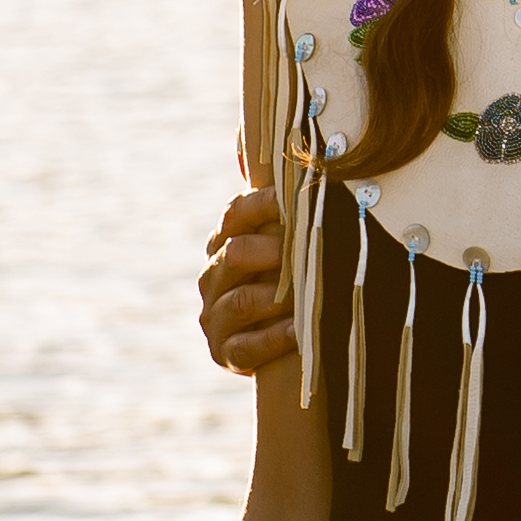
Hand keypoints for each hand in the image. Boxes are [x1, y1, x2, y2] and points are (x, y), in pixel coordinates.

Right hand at [198, 186, 295, 374]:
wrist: (278, 344)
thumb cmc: (287, 283)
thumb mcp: (283, 249)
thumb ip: (286, 217)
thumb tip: (298, 167)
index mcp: (222, 245)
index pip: (234, 215)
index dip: (264, 204)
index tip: (296, 198)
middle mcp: (212, 279)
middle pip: (235, 254)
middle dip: (274, 251)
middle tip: (307, 249)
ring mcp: (215, 318)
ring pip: (241, 301)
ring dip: (277, 297)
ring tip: (307, 295)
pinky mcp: (224, 353)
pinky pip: (246, 347)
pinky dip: (275, 338)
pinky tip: (300, 330)